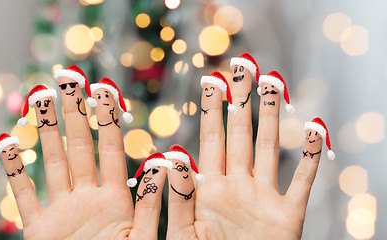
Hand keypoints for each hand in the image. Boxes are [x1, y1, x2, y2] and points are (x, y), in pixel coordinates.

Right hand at [0, 77, 161, 239]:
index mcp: (117, 200)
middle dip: (74, 113)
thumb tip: (167, 163)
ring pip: (52, 164)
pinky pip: (24, 197)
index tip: (105, 88)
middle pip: (80, 147)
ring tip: (40, 97)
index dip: (108, 119)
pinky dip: (15, 172)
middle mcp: (89, 199)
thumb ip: (154, 204)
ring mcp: (63, 212)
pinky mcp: (40, 231)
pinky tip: (8, 143)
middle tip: (68, 78)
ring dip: (46, 132)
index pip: (112, 150)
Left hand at [166, 68, 322, 239]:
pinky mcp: (288, 215)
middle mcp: (237, 185)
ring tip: (273, 85)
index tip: (212, 80)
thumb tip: (171, 159)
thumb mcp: (184, 233)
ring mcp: (263, 197)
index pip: (211, 139)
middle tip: (243, 68)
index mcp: (210, 188)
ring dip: (272, 118)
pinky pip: (301, 181)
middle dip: (243, 102)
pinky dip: (309, 156)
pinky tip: (313, 129)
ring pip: (269, 148)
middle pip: (240, 135)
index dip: (212, 109)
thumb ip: (179, 198)